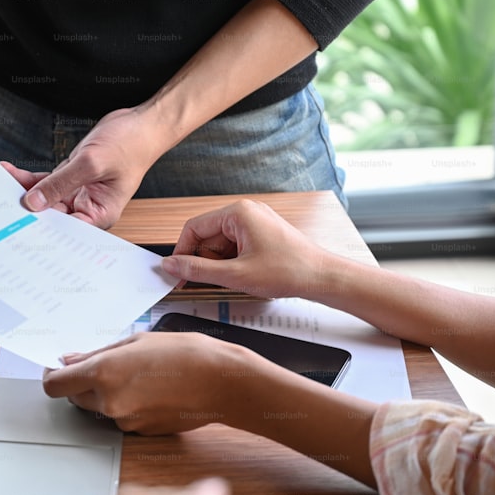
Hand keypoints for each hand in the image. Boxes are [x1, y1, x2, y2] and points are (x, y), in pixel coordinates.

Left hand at [16, 108, 167, 228]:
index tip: (17, 225)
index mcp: (99, 214)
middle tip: (0, 205)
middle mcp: (87, 207)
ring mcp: (77, 193)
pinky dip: (27, 179)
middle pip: (50, 215)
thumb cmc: (131, 146)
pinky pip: (45, 183)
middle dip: (26, 210)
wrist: (140, 125)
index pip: (65, 230)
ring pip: (43, 198)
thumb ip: (61, 183)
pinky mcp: (70, 178)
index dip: (42, 228)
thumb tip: (35, 202)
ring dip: (22, 192)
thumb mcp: (92, 163)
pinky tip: (10, 173)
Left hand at [42, 331, 253, 434]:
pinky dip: (127, 404)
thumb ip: (97, 353)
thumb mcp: (137, 341)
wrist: (222, 382)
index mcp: (103, 374)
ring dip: (106, 393)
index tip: (58, 367)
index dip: (52, 375)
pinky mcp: (139, 432)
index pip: (54, 385)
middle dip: (82, 382)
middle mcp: (108, 402)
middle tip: (106, 365)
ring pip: (98, 407)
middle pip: (73, 398)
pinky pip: (120, 417)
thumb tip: (69, 360)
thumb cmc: (185, 354)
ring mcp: (124, 421)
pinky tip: (151, 390)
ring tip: (138, 374)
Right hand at [162, 199, 333, 299]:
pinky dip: (233, 263)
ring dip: (221, 264)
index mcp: (238, 213)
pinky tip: (244, 276)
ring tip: (238, 279)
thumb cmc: (289, 270)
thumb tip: (172, 265)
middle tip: (210, 282)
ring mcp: (254, 222)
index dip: (182, 252)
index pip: (194, 228)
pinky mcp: (261, 234)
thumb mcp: (236, 275)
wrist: (322, 277)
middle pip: (207, 237)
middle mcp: (245, 212)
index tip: (176, 271)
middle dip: (205, 261)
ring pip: (220, 244)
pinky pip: (234, 247)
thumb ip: (198, 270)